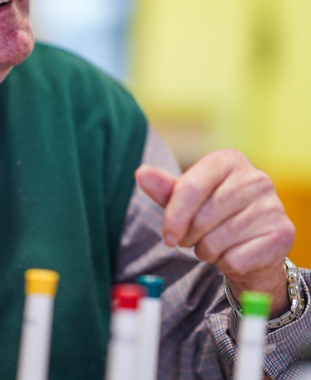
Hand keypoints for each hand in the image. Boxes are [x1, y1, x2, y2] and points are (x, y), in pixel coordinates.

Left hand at [136, 149, 294, 315]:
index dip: (174, 216)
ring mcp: (273, 205)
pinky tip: (232, 254)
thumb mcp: (185, 200)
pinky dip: (226, 264)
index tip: (168, 236)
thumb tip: (141, 173)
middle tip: (191, 239)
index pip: (190, 187)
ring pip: (219, 240)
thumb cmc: (211, 216)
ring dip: (206, 251)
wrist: (250, 245)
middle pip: (203, 216)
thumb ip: (163, 188)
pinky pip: (237, 259)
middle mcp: (255, 177)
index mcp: (228, 160)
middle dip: (189, 236)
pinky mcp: (283, 234)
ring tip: (212, 244)